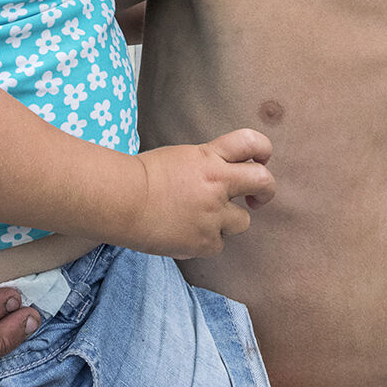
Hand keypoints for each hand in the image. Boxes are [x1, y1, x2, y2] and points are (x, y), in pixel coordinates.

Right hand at [129, 128, 274, 258]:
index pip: (251, 142)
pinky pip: (217, 244)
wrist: (120, 200)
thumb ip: (205, 163)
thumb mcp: (179, 157)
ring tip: (201, 219)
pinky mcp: (204, 242)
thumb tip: (220, 174)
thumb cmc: (140, 176)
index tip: (259, 160)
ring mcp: (213, 215)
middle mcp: (217, 184)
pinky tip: (183, 233)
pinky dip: (204, 241)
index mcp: (209, 157)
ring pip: (243, 221)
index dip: (263, 150)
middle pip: (263, 181)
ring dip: (228, 221)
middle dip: (266, 190)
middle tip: (257, 197)